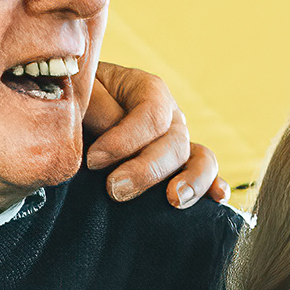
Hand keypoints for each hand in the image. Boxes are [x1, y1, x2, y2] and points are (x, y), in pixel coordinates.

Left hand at [79, 60, 216, 207]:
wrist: (71, 121)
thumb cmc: (74, 105)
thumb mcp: (80, 96)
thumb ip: (96, 107)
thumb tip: (112, 127)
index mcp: (146, 90)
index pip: (152, 114)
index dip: (126, 140)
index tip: (93, 160)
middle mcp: (169, 116)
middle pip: (174, 142)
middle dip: (146, 169)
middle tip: (114, 189)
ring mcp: (177, 143)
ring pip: (200, 159)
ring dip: (191, 181)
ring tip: (173, 200)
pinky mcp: (178, 169)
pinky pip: (205, 176)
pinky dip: (213, 186)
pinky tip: (218, 197)